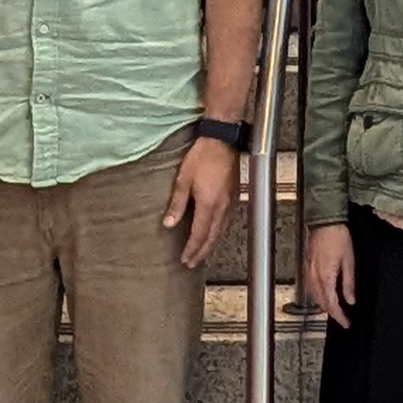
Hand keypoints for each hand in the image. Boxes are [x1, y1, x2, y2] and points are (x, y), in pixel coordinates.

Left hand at [164, 135, 242, 270]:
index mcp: (208, 204)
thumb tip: (169, 224)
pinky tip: (214, 232)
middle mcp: (222, 207)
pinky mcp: (234, 195)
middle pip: (212, 237)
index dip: (191, 249)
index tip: (185, 260)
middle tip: (192, 263)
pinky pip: (226, 221)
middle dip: (201, 252)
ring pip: (221, 230)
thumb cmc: (202, 156)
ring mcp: (230, 201)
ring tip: (201, 252)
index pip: (199, 234)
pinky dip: (218, 232)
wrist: (222, 139)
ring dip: (210, 243)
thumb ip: (177, 204)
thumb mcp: (183, 179)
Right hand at [302, 223, 357, 327]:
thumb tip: (351, 299)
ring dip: (323, 304)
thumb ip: (349, 282)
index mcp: (325, 277)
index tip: (346, 323)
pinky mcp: (307, 264)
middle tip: (342, 317)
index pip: (332, 304)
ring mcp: (308, 271)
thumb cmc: (338, 236)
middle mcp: (314, 277)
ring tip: (334, 308)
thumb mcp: (349, 260)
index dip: (339, 317)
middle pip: (321, 302)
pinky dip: (317, 294)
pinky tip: (322, 292)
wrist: (325, 219)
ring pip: (314, 296)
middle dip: (331, 312)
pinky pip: (310, 286)